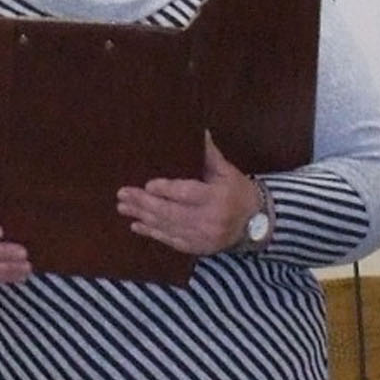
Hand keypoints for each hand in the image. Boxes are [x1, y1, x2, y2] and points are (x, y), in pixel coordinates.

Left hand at [116, 134, 260, 257]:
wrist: (256, 224)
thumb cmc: (239, 192)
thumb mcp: (228, 171)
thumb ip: (210, 155)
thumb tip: (199, 131)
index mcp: (218, 198)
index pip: (187, 194)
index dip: (166, 190)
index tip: (147, 185)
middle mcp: (209, 220)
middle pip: (171, 212)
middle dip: (144, 203)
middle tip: (123, 194)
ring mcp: (203, 237)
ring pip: (168, 227)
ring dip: (143, 217)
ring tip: (123, 208)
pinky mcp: (198, 248)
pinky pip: (172, 241)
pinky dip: (153, 234)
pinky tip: (137, 226)